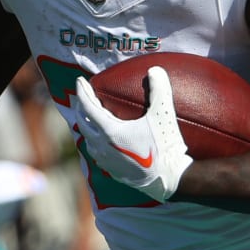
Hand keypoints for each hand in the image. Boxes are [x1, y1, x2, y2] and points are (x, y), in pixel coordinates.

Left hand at [72, 67, 191, 202]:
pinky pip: (96, 153)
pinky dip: (94, 142)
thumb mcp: (163, 115)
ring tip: (89, 118)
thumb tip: (155, 70)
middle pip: (82, 122)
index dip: (83, 92)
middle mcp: (102, 146)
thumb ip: (159, 90)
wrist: (169, 179)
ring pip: (87, 140)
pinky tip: (101, 141)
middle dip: (80, 108)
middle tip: (82, 97)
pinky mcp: (112, 171)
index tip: (80, 82)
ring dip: (86, 126)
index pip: (88, 107)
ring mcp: (106, 160)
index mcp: (110, 131)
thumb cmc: (165, 146)